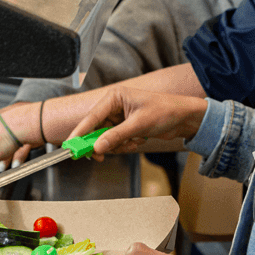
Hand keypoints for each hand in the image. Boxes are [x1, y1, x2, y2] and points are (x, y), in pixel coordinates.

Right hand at [68, 87, 208, 156]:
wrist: (184, 118)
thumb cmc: (165, 111)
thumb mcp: (139, 125)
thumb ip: (116, 136)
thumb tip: (97, 147)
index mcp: (114, 97)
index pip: (91, 117)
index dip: (80, 132)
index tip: (70, 145)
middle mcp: (114, 106)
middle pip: (95, 130)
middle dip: (101, 144)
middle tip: (99, 157)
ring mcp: (119, 118)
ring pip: (105, 139)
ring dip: (118, 146)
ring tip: (134, 142)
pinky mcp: (125, 127)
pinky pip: (116, 142)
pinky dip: (125, 146)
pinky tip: (138, 141)